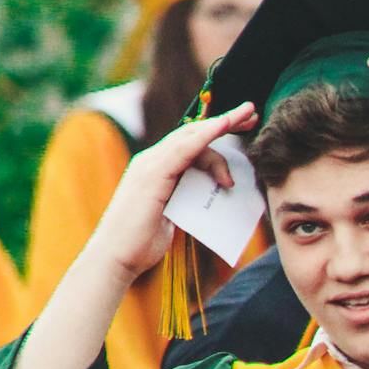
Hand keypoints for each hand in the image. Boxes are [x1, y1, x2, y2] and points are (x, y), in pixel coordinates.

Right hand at [82, 103, 255, 281]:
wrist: (116, 257)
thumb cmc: (143, 242)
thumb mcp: (176, 215)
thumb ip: (191, 200)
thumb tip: (216, 195)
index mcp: (157, 169)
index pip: (189, 143)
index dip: (215, 130)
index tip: (242, 123)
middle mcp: (152, 161)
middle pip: (192, 133)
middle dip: (224, 121)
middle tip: (252, 112)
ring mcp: (150, 166)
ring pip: (190, 138)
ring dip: (221, 126)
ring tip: (247, 121)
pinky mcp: (152, 175)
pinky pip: (182, 149)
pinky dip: (204, 136)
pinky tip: (221, 127)